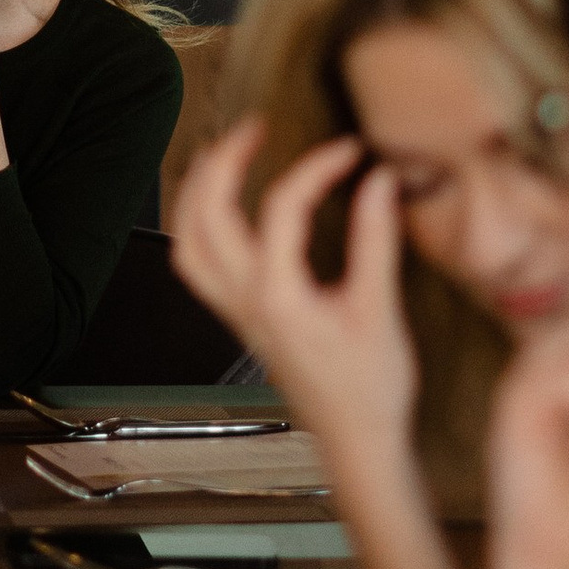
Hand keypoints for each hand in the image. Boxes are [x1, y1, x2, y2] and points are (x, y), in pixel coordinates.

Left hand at [173, 120, 419, 471]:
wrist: (356, 442)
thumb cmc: (370, 388)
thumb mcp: (380, 308)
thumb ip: (376, 239)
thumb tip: (378, 180)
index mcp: (277, 295)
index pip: (281, 208)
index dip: (314, 168)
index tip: (350, 151)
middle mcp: (244, 301)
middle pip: (207, 215)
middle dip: (225, 162)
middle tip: (255, 126)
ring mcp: (234, 312)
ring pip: (188, 241)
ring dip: (196, 192)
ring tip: (221, 154)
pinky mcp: (239, 320)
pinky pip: (195, 265)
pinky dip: (196, 228)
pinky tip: (219, 210)